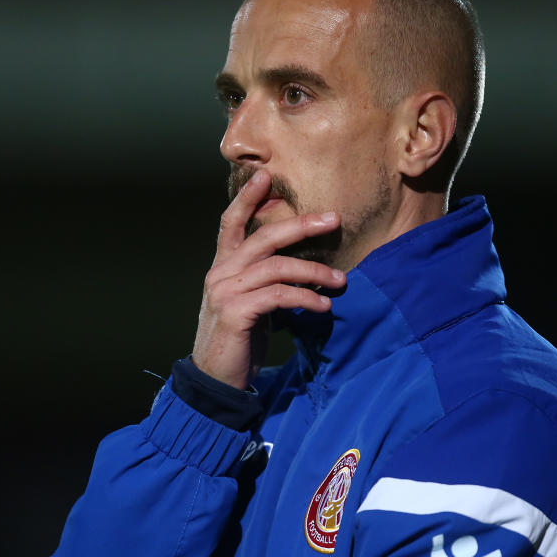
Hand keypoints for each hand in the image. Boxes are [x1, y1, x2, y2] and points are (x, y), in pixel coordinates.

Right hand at [191, 169, 344, 389]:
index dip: (246, 198)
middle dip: (300, 225)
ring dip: (314, 270)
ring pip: (276, 267)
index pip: (231, 223)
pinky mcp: (235, 313)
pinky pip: (278, 295)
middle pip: (263, 238)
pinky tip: (324, 306)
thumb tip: (305, 268)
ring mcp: (225, 292)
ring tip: (341, 280)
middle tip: (333, 219)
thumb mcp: (251, 304)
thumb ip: (265, 282)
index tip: (265, 175)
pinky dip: (305, 297)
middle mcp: (221, 274)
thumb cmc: (239, 341)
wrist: (216, 381)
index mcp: (223, 267)